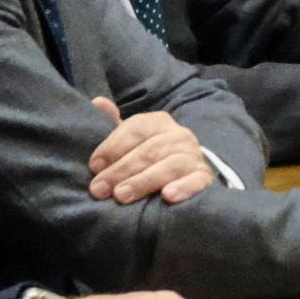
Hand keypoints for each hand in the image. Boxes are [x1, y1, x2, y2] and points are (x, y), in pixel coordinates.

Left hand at [85, 97, 214, 204]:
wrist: (185, 175)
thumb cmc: (149, 158)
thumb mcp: (131, 140)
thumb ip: (113, 125)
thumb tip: (97, 102)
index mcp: (159, 122)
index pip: (137, 128)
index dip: (113, 146)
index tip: (94, 166)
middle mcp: (179, 136)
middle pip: (150, 149)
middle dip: (121, 169)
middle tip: (100, 189)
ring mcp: (193, 157)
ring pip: (170, 165)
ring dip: (143, 180)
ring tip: (122, 196)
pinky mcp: (205, 178)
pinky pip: (197, 181)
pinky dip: (184, 187)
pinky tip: (168, 196)